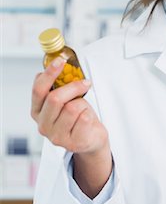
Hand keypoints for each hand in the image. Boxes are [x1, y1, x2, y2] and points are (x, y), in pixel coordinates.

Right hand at [31, 57, 112, 196]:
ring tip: (84, 110)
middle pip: (55, 98)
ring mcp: (56, 136)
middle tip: (85, 83)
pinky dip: (90, 115)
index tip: (61, 60)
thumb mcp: (66, 100)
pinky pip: (84, 118)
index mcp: (37, 111)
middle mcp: (43, 125)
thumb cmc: (77, 116)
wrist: (91, 139)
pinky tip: (88, 121)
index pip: (38, 89)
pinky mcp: (72, 143)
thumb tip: (63, 63)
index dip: (49, 73)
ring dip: (83, 104)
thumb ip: (60, 86)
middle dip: (73, 87)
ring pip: (72, 108)